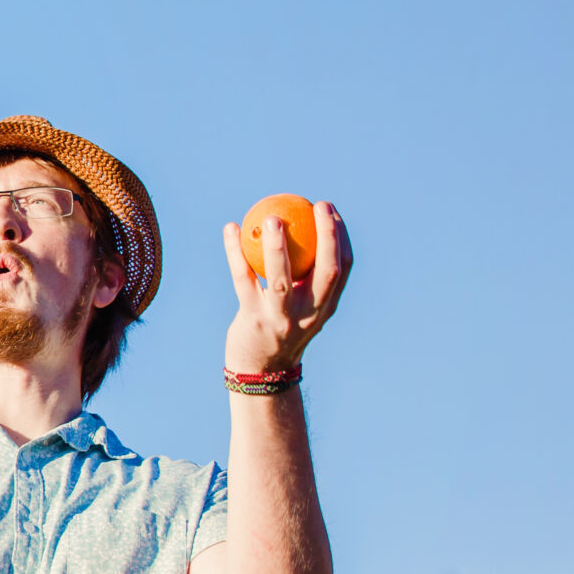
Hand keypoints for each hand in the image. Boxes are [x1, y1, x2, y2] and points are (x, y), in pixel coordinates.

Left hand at [222, 202, 351, 374]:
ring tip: (271, 217)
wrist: (260, 368)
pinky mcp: (252, 318)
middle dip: (327, 237)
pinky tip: (230, 228)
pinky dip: (234, 251)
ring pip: (281, 279)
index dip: (341, 237)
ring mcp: (281, 318)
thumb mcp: (302, 304)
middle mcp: (309, 313)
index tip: (331, 210)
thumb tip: (300, 226)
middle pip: (326, 272)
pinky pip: (242, 278)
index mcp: (326, 306)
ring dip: (277, 247)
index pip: (343, 268)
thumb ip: (307, 276)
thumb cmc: (280, 324)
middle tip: (317, 206)